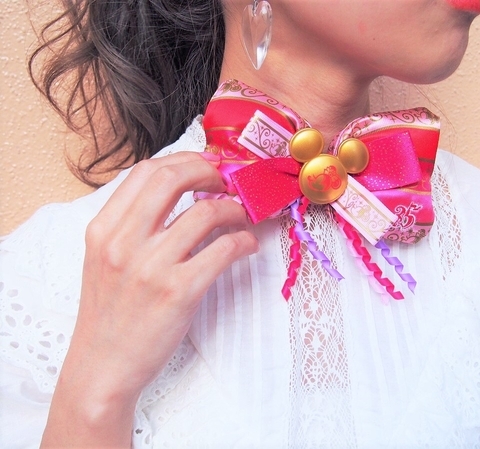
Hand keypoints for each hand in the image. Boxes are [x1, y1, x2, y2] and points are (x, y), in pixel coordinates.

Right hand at [41, 152, 257, 447]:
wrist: (103, 367)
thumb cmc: (109, 314)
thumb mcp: (104, 260)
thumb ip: (132, 225)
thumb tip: (177, 194)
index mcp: (103, 229)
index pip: (145, 171)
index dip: (184, 160)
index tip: (206, 165)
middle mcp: (124, 242)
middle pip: (174, 179)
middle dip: (210, 171)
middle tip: (229, 182)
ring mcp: (151, 266)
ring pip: (206, 213)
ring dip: (235, 209)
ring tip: (243, 217)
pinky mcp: (179, 291)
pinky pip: (223, 249)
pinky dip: (243, 241)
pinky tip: (246, 246)